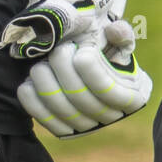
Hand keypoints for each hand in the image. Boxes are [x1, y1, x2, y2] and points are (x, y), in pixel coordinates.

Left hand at [16, 19, 152, 137]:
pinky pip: (46, 120)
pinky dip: (33, 102)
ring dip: (46, 83)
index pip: (110, 91)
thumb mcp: (118, 40)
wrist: (88, 66)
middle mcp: (111, 116)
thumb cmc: (107, 50)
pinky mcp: (64, 131)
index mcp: (132, 95)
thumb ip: (120, 34)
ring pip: (62, 110)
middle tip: (58, 50)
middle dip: (65, 71)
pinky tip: (28, 83)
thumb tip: (115, 31)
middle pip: (82, 99)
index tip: (81, 51)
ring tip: (41, 63)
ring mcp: (87, 127)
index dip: (93, 72)